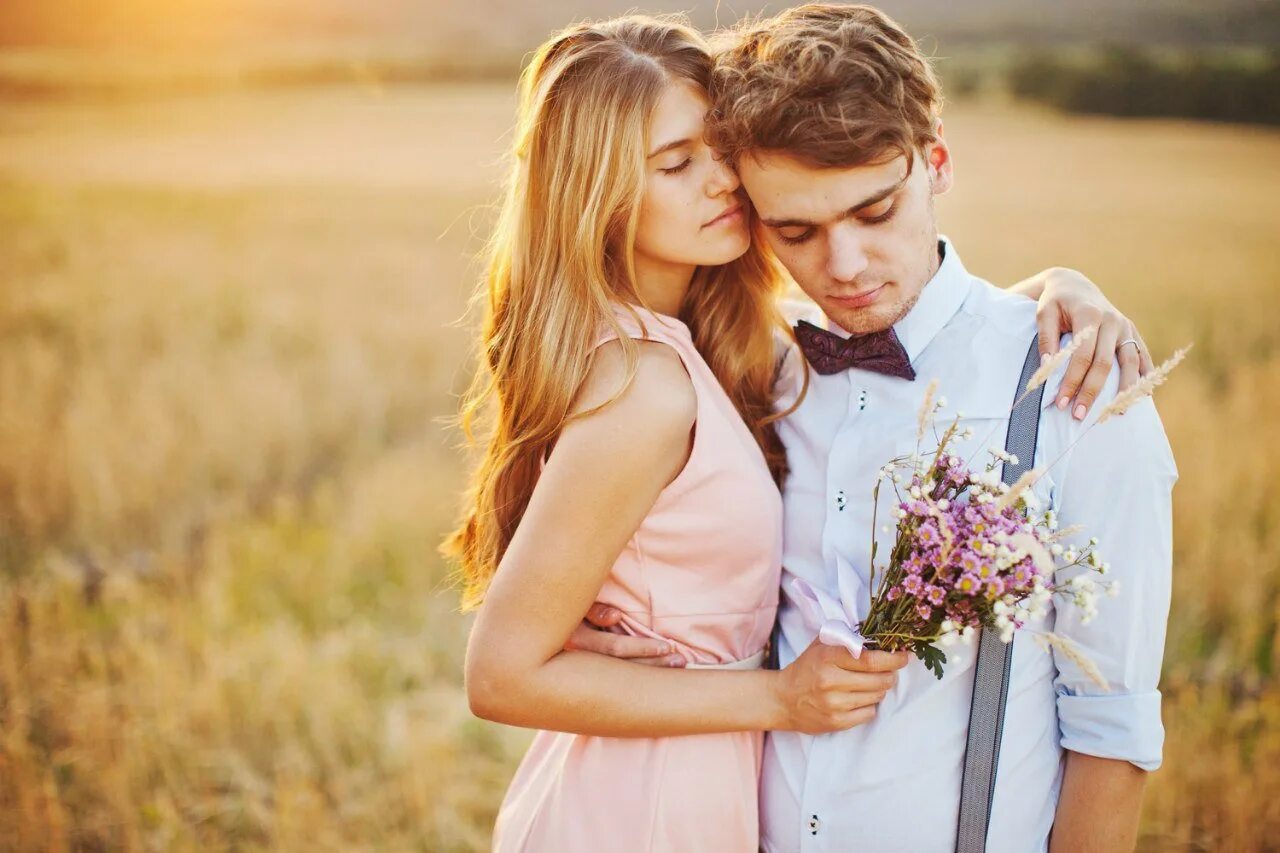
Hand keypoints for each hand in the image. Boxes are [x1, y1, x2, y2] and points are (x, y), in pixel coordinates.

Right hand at [565, 603, 686, 666]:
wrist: (543, 622)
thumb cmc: (563, 602)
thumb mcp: (576, 600)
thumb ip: (594, 609)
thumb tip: (616, 618)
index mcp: (575, 640)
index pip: (615, 648)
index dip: (643, 648)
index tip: (669, 646)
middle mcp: (579, 659)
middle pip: (622, 667)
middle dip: (653, 665)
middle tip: (681, 661)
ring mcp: (583, 667)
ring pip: (621, 674)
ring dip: (650, 670)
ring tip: (677, 665)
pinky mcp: (588, 669)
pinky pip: (617, 672)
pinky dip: (638, 671)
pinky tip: (658, 672)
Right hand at [772, 640, 908, 733]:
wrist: (782, 700)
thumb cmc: (806, 669)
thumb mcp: (820, 646)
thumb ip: (845, 637)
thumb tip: (878, 634)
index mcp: (828, 658)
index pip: (870, 659)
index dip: (893, 658)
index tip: (904, 656)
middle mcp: (831, 681)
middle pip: (880, 679)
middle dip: (890, 674)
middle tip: (888, 670)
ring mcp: (834, 704)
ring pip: (877, 696)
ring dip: (879, 689)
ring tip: (868, 683)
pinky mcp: (836, 722)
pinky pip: (869, 713)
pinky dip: (869, 705)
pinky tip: (858, 699)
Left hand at [1031, 268, 1153, 419]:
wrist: (1075, 286)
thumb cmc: (1055, 303)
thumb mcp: (1043, 314)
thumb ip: (1046, 339)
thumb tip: (1047, 367)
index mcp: (1089, 314)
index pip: (1082, 356)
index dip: (1072, 381)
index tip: (1061, 403)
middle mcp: (1112, 320)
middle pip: (1104, 363)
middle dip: (1091, 391)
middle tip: (1079, 415)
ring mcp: (1125, 326)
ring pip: (1129, 361)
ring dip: (1124, 389)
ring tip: (1118, 412)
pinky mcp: (1132, 331)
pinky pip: (1142, 355)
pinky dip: (1145, 374)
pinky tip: (1144, 394)